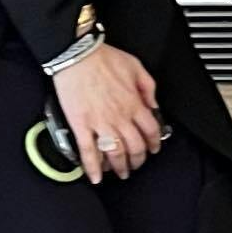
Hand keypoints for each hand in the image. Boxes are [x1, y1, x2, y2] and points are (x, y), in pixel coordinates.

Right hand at [51, 44, 161, 180]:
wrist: (77, 55)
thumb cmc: (103, 58)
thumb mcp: (136, 67)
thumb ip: (148, 87)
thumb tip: (153, 103)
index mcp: (134, 103)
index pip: (151, 130)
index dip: (154, 143)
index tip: (153, 148)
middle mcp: (120, 117)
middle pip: (135, 147)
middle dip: (138, 160)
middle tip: (136, 165)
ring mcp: (100, 123)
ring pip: (115, 153)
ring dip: (120, 167)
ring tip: (120, 173)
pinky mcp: (81, 125)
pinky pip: (88, 152)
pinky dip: (93, 168)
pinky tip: (95, 176)